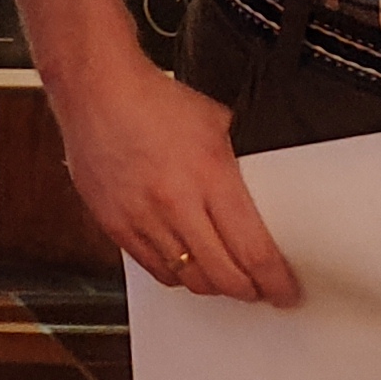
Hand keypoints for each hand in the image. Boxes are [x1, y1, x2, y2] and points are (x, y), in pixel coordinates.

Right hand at [55, 59, 298, 305]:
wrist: (95, 89)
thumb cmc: (152, 99)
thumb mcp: (216, 123)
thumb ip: (238, 165)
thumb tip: (262, 193)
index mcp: (210, 175)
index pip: (253, 251)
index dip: (275, 281)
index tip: (285, 290)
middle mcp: (175, 202)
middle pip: (223, 276)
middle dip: (249, 290)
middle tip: (260, 289)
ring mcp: (141, 216)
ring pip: (189, 278)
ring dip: (213, 285)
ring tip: (224, 277)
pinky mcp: (114, 223)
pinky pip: (154, 268)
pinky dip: (176, 274)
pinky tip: (186, 263)